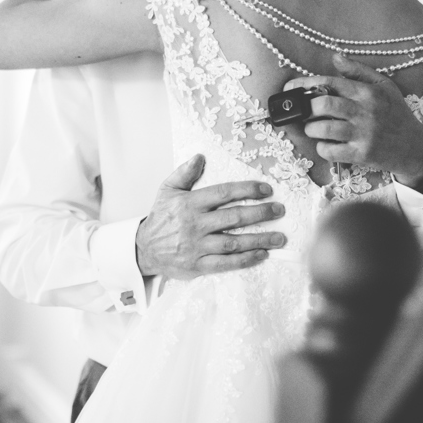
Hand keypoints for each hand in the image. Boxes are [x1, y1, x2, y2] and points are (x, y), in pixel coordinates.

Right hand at [135, 154, 286, 279]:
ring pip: (233, 241)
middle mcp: (195, 224)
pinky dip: (245, 259)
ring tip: (279, 237)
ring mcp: (198, 246)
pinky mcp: (198, 265)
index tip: (266, 190)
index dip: (247, 190)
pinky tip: (262, 254)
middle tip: (279, 210)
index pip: (223, 193)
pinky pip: (226, 263)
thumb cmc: (160, 219)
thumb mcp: (167, 191)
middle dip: (260, 213)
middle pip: (234, 217)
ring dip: (259, 239)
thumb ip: (184, 173)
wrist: (144, 249)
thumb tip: (200, 157)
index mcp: (190, 204)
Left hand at [285, 53, 422, 188]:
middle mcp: (365, 112)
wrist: (414, 147)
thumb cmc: (396, 114)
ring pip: (323, 128)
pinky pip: (330, 151)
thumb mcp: (384, 86)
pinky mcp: (362, 154)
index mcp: (368, 92)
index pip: (330, 83)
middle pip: (323, 104)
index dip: (305, 84)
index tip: (290, 87)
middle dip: (306, 108)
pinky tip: (326, 144)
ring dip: (311, 128)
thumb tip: (335, 57)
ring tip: (314, 128)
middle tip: (304, 112)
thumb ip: (359, 71)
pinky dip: (322, 148)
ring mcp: (363, 134)